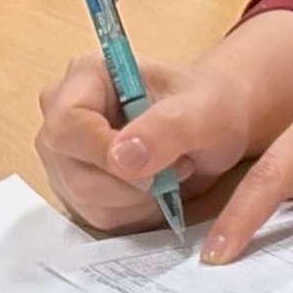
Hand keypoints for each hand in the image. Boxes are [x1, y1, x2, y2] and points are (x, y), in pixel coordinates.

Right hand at [30, 6, 292, 235]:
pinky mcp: (83, 181)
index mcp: (84, 76)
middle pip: (66, 165)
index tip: (146, 166)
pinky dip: (131, 215)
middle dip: (122, 182)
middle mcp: (66, 109)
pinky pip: (93, 216)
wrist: (229, 118)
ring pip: (78, 197)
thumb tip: (125, 154)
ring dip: (130, 202)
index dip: (102, 152)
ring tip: (172, 178)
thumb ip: (166, 130)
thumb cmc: (219, 103)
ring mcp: (69, 149)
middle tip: (171, 176)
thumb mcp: (205, 111)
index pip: (63, 123)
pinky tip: (162, 195)